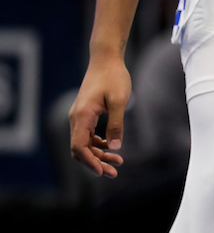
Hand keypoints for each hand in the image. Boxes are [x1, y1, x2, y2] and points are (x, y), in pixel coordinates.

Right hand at [68, 55, 129, 177]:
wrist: (106, 60)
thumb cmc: (114, 78)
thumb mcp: (119, 101)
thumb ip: (116, 124)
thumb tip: (115, 147)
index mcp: (82, 116)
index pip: (79, 146)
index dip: (89, 161)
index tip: (103, 171)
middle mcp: (76, 118)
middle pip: (80, 148)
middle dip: (96, 163)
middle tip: (114, 173)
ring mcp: (79, 116)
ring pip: (84, 143)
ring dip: (99, 155)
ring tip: (118, 162)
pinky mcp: (85, 114)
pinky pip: (88, 135)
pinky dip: (98, 145)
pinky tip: (112, 148)